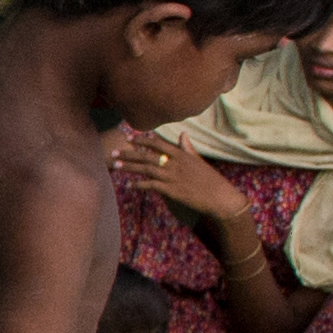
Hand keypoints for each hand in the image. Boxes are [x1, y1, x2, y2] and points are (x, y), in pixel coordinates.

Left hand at [110, 126, 248, 225]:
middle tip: (113, 153)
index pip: (157, 143)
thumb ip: (187, 148)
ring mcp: (172, 176)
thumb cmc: (211, 179)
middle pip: (146, 156)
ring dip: (129, 167)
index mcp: (181, 154)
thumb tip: (183, 134)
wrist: (220, 197)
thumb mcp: (198, 160)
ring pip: (145, 169)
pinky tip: (129, 185)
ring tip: (115, 166)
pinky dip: (139, 184)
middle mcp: (174, 163)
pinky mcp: (171, 190)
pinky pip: (150, 185)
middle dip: (128, 154)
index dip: (141, 140)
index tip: (128, 138)